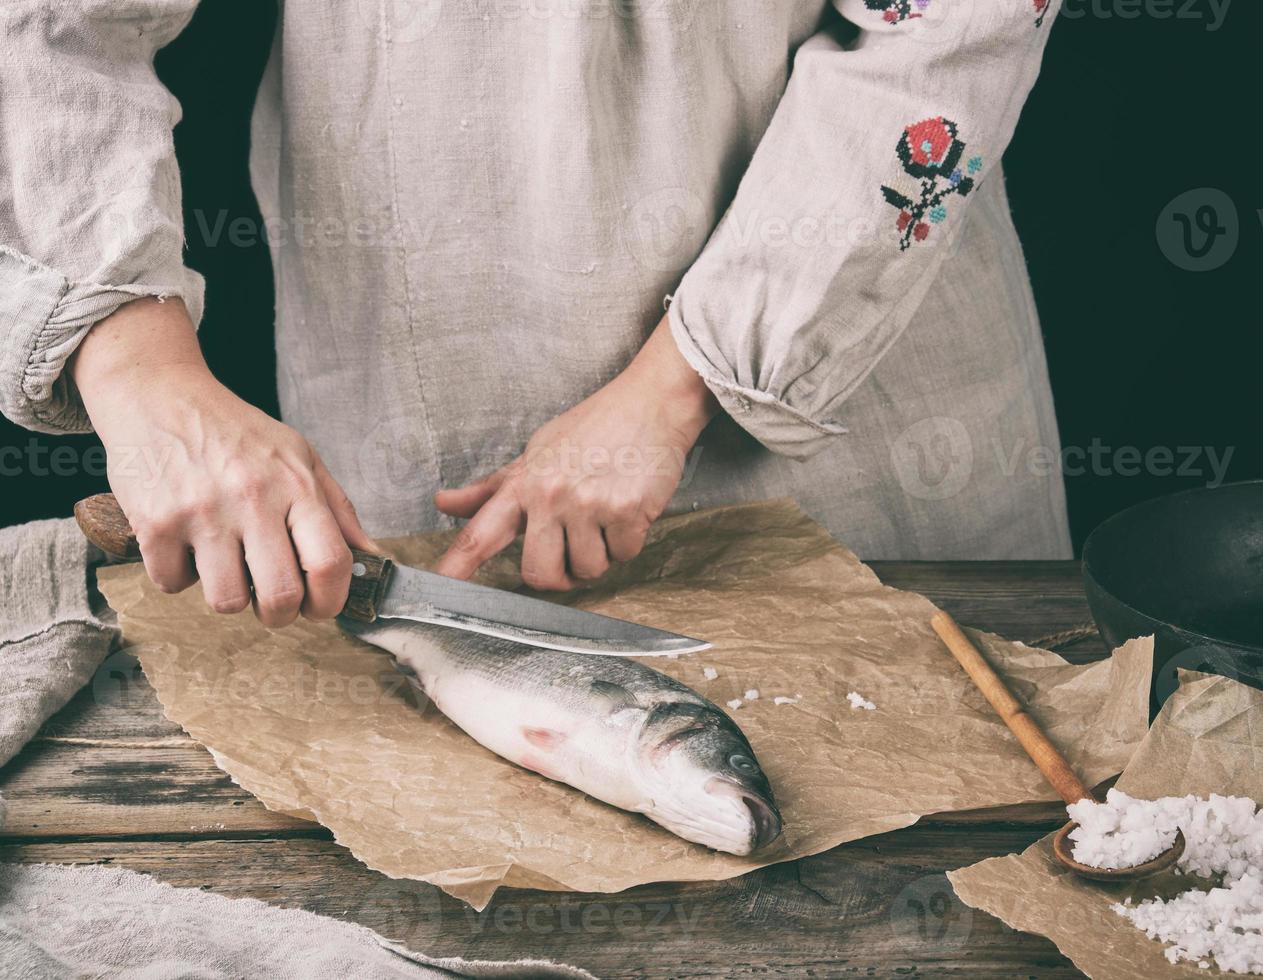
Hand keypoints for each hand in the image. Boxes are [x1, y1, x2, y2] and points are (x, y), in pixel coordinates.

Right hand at [72, 297, 373, 625]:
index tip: (320, 608)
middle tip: (272, 601)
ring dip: (228, 594)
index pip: (330, 562)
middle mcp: (252, 498)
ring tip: (226, 562)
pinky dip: (179, 574)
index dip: (331, 601)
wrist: (157, 394)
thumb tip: (371, 556)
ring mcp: (202, 513)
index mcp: (295, 484)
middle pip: (280, 596)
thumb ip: (337, 508)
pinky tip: (186, 544)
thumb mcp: (299, 455)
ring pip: (226, 601)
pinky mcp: (155, 523)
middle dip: (280, 614)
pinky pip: (173, 584)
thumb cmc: (235, 431)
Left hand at [434, 316, 716, 588]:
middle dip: (560, 574)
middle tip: (573, 547)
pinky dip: (629, 541)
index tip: (439, 586)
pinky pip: (624, 557)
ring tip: (605, 515)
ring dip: (601, 554)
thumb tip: (443, 503)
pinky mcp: (627, 510)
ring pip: (588, 570)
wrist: (650, 404)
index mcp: (524, 484)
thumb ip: (492, 488)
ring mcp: (589, 504)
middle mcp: (550, 495)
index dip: (457, 565)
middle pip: (540, 574)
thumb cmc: (593, 428)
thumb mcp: (537, 453)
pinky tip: (628, 508)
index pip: (481, 532)